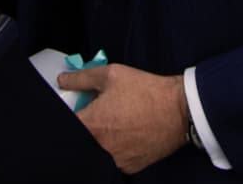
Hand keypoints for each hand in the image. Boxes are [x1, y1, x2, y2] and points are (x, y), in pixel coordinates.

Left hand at [58, 63, 188, 173]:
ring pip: (97, 149)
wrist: (179, 110)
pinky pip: (113, 158)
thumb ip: (82, 78)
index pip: (67, 122)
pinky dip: (116, 148)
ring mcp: (114, 160)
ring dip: (102, 137)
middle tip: (99, 113)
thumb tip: (63, 80)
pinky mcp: (128, 167)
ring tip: (117, 123)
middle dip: (86, 125)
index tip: (77, 107)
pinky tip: (127, 134)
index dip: (70, 113)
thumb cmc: (146, 91)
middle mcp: (100, 146)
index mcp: (91, 124)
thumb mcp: (111, 74)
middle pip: (81, 137)